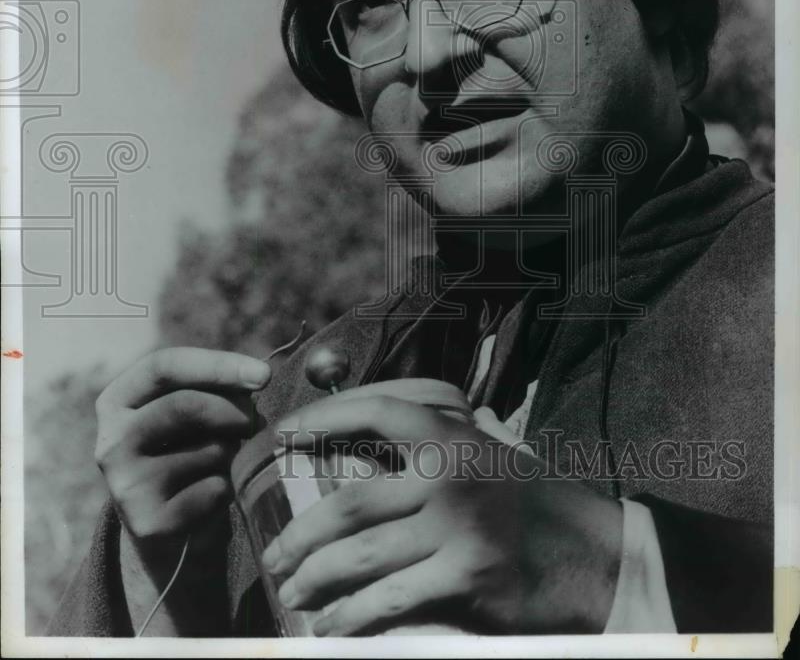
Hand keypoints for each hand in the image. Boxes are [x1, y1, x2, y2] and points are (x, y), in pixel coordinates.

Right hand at [95, 346, 270, 633]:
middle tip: (256, 421)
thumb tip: (257, 377)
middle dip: (234, 409)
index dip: (218, 365)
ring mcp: (126, 486)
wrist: (166, 524)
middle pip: (184, 405)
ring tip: (226, 459)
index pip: (164, 366)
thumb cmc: (187, 448)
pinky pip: (215, 489)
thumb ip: (213, 387)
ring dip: (234, 451)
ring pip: (207, 450)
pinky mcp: (148, 522)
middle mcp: (110, 442)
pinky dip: (231, 486)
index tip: (264, 375)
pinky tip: (217, 491)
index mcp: (116, 402)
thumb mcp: (190, 410)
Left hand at [264, 394, 622, 635]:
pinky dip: (351, 617)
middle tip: (274, 555)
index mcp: (454, 437)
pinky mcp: (466, 577)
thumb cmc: (539, 502)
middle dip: (301, 534)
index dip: (322, 419)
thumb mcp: (499, 452)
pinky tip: (331, 628)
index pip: (375, 412)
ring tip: (292, 593)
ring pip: (360, 554)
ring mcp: (457, 527)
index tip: (283, 436)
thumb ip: (458, 434)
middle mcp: (450, 474)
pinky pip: (389, 600)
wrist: (596, 556)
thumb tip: (418, 419)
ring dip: (315, 578)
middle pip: (350, 502)